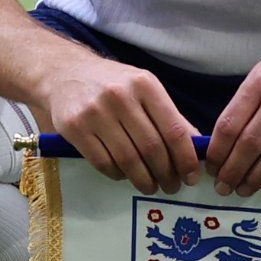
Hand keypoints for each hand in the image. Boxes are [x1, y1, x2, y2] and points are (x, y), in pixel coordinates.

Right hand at [41, 50, 204, 192]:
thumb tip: (195, 147)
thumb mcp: (144, 89)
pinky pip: (103, 163)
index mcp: (145, 85)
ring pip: (128, 160)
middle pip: (152, 148)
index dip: (186, 159)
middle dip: (166, 174)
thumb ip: (169, 116)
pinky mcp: (75, 128)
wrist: (65, 73)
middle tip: (172, 187)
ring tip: (151, 186)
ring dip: (143, 180)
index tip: (191, 177)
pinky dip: (118, 175)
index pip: (173, 129)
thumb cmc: (113, 84)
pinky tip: (124, 175)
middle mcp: (120, 96)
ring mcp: (95, 112)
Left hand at [203, 26, 260, 194]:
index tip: (211, 168)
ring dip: (257, 178)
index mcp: (259, 82)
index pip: (229, 125)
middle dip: (232, 171)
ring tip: (245, 189)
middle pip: (249, 143)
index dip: (217, 152)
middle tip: (223, 187)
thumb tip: (225, 140)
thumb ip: (247, 102)